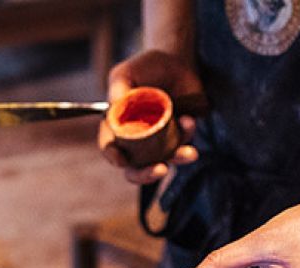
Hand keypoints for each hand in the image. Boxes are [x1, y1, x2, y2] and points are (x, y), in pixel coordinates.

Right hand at [97, 49, 201, 184]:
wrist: (175, 61)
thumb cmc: (145, 67)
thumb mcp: (126, 73)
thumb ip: (118, 88)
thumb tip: (114, 106)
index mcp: (117, 127)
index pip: (110, 148)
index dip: (114, 157)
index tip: (122, 160)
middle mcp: (137, 140)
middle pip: (136, 168)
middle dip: (147, 174)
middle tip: (161, 169)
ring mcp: (159, 141)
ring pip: (165, 160)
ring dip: (177, 158)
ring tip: (189, 147)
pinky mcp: (179, 136)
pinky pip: (183, 144)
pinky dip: (187, 136)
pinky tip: (189, 120)